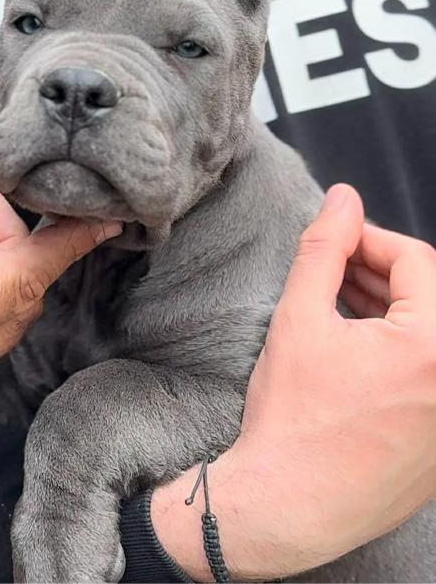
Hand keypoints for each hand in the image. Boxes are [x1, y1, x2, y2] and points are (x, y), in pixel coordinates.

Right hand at [151, 185, 435, 579]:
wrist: (286, 508)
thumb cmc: (292, 417)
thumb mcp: (300, 317)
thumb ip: (324, 248)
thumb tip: (343, 199)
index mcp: (432, 347)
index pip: (416, 261)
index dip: (370, 241)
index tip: (334, 242)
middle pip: (428, 299)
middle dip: (379, 275)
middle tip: (332, 271)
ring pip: (428, 339)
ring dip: (389, 312)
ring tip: (338, 303)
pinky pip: (428, 381)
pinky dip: (399, 354)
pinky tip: (356, 348)